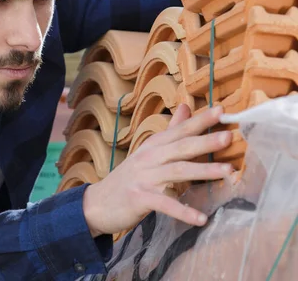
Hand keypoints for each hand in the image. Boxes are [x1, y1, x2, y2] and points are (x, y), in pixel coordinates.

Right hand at [82, 104, 232, 236]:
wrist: (96, 203)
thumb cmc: (128, 178)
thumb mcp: (148, 152)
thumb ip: (170, 131)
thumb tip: (186, 106)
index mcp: (153, 146)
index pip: (179, 130)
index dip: (200, 120)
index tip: (222, 111)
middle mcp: (148, 158)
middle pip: (180, 147)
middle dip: (205, 141)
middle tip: (229, 136)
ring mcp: (143, 178)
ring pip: (176, 171)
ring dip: (202, 171)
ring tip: (227, 171)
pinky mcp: (139, 199)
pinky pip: (165, 205)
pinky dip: (183, 211)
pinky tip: (201, 218)